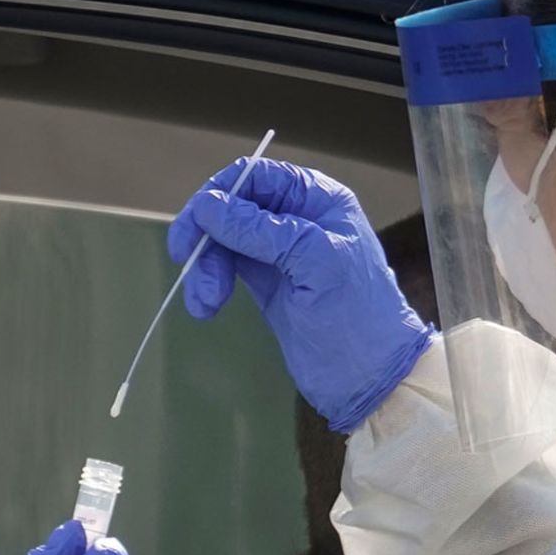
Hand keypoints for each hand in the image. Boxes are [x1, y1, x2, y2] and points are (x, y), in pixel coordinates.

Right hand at [167, 157, 434, 432]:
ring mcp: (279, 251)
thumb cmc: (355, 313)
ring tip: (205, 302)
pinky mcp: (266, 282)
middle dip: (207, 235)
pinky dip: (209, 283)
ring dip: (205, 267)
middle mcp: (297, 218)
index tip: (195, 222)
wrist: (370, 378)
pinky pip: (226, 267)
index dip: (220, 193)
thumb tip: (207, 205)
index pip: (257, 177)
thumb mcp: (313, 262)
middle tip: (185, 261)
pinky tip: (205, 306)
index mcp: (317, 200)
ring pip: (224, 240)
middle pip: (232, 207)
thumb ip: (260, 230)